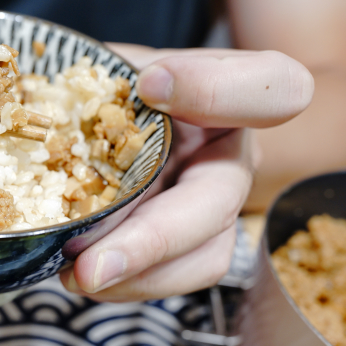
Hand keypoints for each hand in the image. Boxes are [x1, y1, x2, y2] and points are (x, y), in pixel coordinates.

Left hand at [60, 45, 313, 301]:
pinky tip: (77, 275)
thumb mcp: (117, 61)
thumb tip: (129, 92)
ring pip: (203, 257)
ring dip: (136, 276)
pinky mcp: (189, 247)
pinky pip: (171, 278)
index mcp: (236, 93)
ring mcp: (215, 207)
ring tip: (76, 275)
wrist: (117, 125)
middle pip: (219, 202)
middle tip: (92, 264)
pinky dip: (124, 284)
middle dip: (153, 240)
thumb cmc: (122, 86)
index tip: (151, 82)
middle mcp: (235, 154)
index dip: (216, 89)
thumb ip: (114, 71)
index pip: (270, 85)